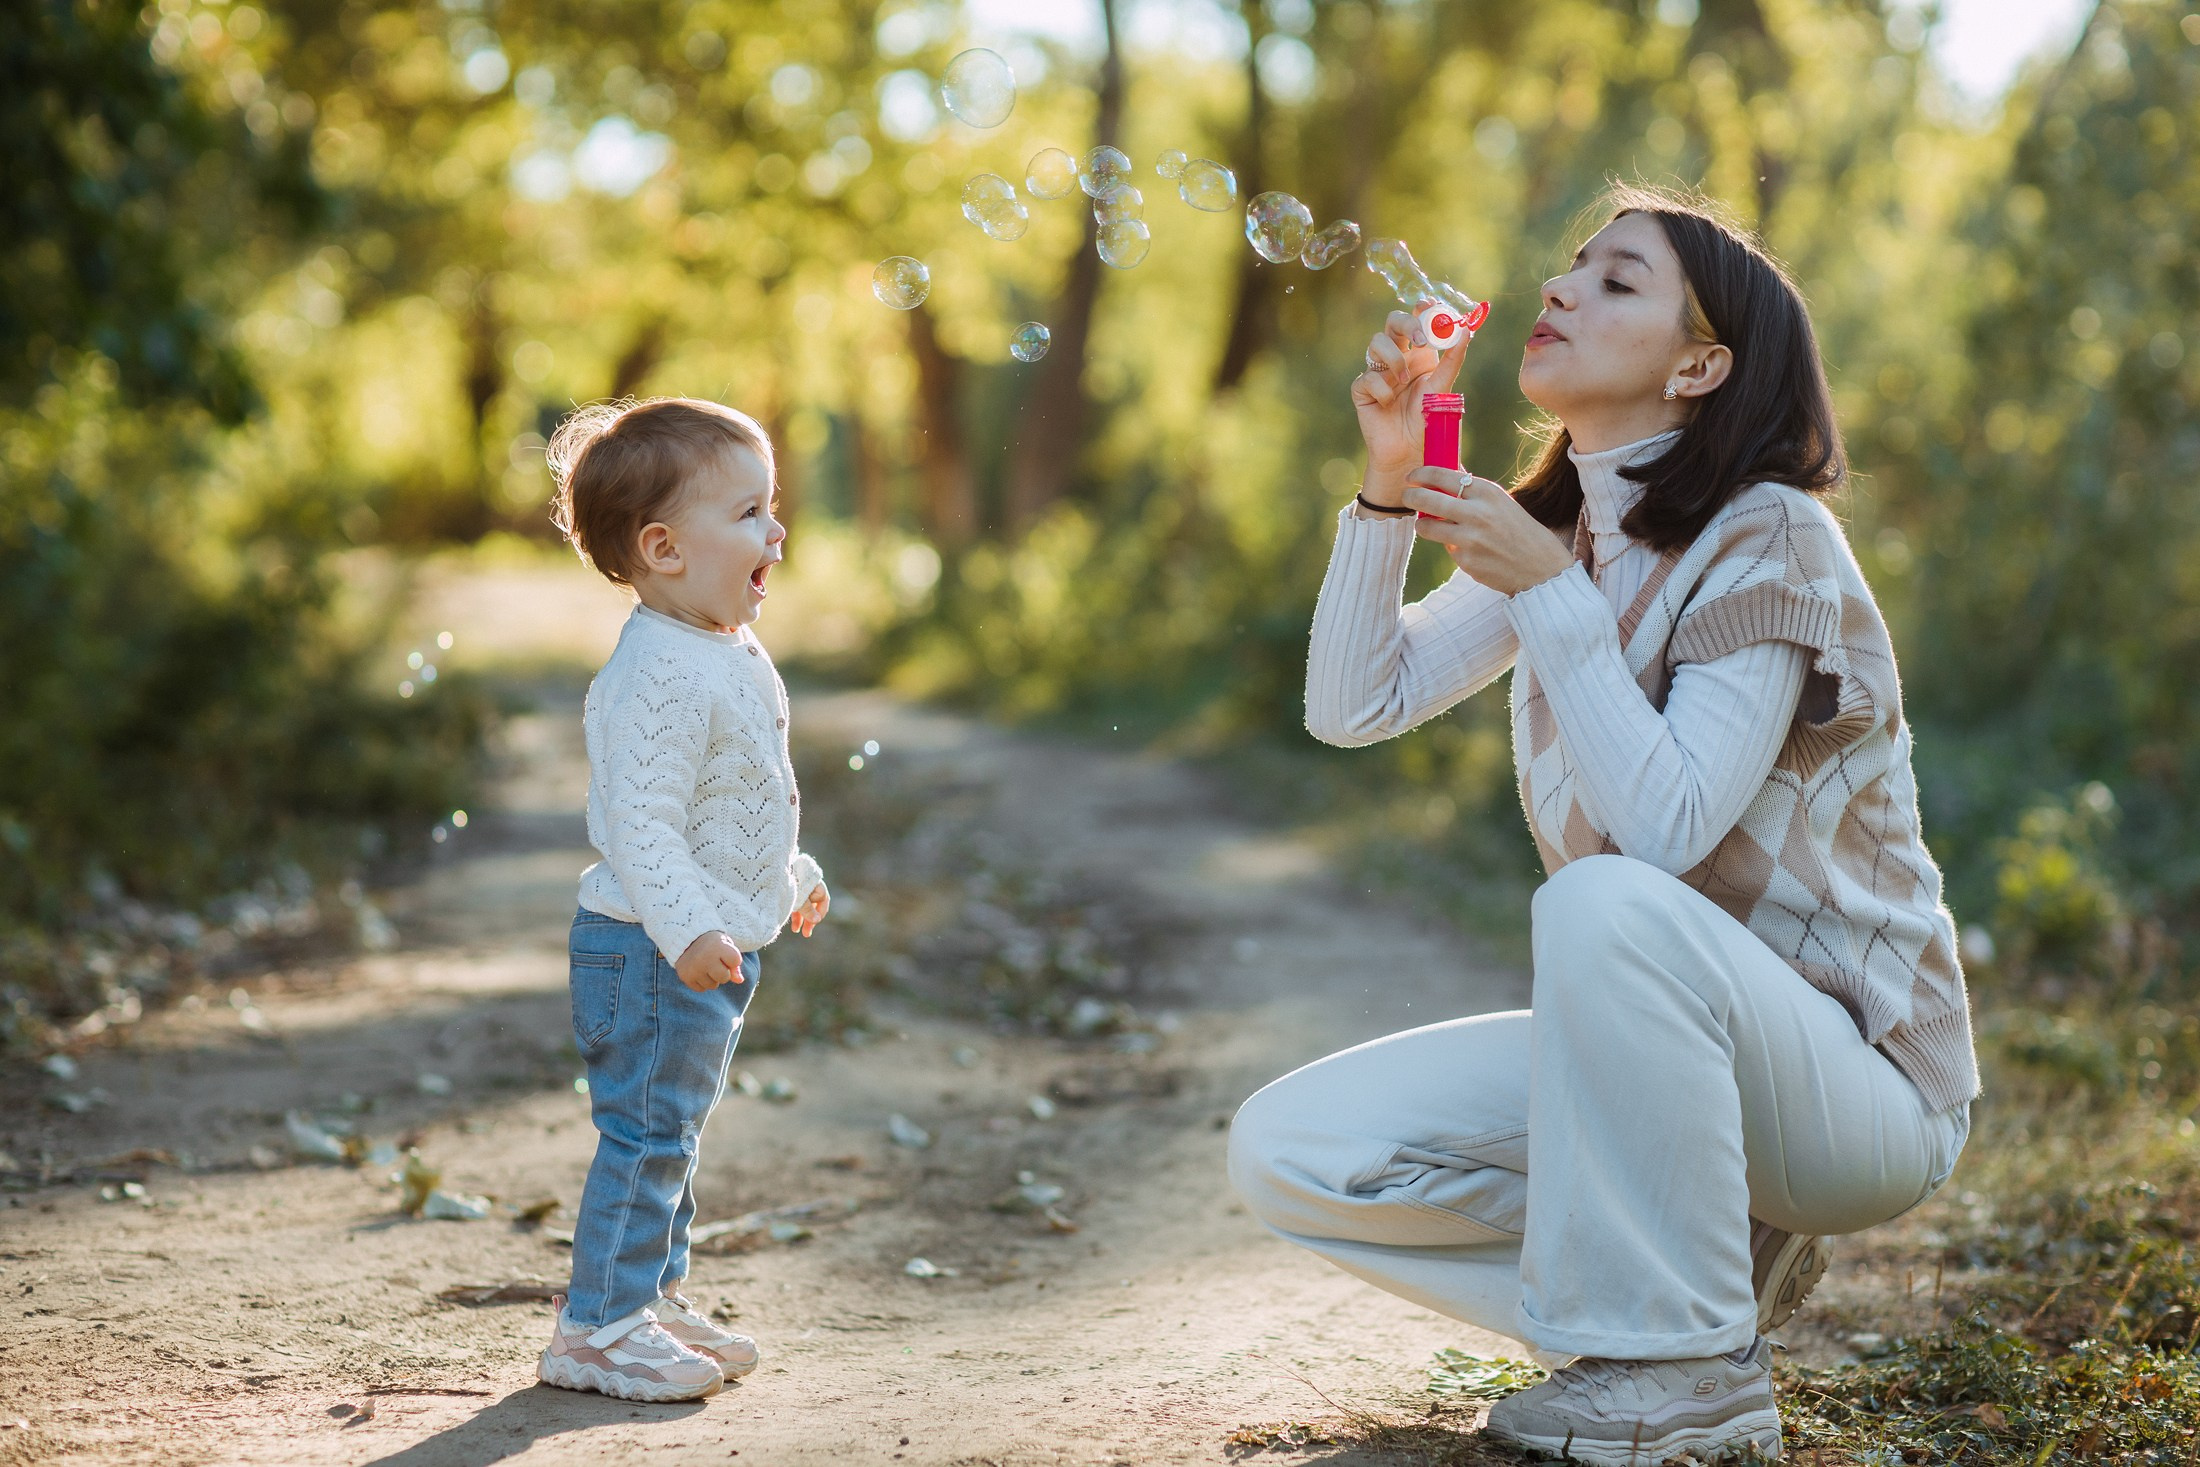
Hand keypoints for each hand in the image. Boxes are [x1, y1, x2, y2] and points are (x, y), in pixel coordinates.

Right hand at [674, 930, 744, 991]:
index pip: (736, 961)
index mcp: (717, 946)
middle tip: (715, 962)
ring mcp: (694, 968)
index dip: (733, 959)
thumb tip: (739, 981)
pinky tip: (698, 970)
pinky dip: (701, 982)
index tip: (725, 952)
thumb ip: (735, 964)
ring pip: (712, 986)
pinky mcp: (685, 976)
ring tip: (706, 965)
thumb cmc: (712, 944)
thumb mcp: (726, 947)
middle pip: (724, 978)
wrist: (687, 939)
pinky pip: (701, 989)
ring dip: (712, 978)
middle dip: (723, 972)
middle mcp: (704, 957)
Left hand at [789, 882, 829, 936]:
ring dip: (801, 918)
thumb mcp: (799, 898)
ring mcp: (799, 886)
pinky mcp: (790, 888)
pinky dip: (794, 911)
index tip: (813, 924)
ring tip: (795, 930)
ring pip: (804, 904)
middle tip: (806, 934)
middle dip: (810, 919)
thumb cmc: (789, 881)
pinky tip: (792, 922)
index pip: (823, 900)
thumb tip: (817, 920)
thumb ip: (808, 910)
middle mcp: (809, 884)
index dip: (819, 913)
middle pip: (813, 904)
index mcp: (815, 883)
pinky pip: (796, 901)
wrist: (772, 867)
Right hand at [1350, 311, 1470, 506]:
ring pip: (1376, 342)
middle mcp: (1398, 357)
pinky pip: (1368, 377)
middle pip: (1393, 321)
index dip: (1422, 307)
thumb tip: (1467, 331)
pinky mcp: (1362, 389)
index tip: (1431, 305)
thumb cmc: (1427, 421)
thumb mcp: (1443, 388)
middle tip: (1421, 340)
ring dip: (1394, 358)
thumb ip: (1453, 360)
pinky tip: (1388, 404)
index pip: (1418, 319)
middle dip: (1406, 324)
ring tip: (1403, 381)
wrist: (1410, 452)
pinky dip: (1382, 389)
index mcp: (1420, 354)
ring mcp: (1378, 371)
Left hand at [1404, 467, 1577, 594]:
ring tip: (1428, 523)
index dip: (1422, 474)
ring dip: (1423, 524)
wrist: (1542, 569)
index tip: (1412, 476)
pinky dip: (1451, 546)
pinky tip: (1468, 548)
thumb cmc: (1521, 531)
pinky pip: (1447, 549)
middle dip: (1411, 496)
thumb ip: (1473, 490)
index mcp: (1488, 493)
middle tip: (1407, 495)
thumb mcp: (1502, 503)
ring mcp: (1469, 539)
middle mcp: (1477, 514)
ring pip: (1427, 526)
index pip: (1443, 475)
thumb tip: (1447, 470)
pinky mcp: (1465, 561)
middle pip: (1427, 499)